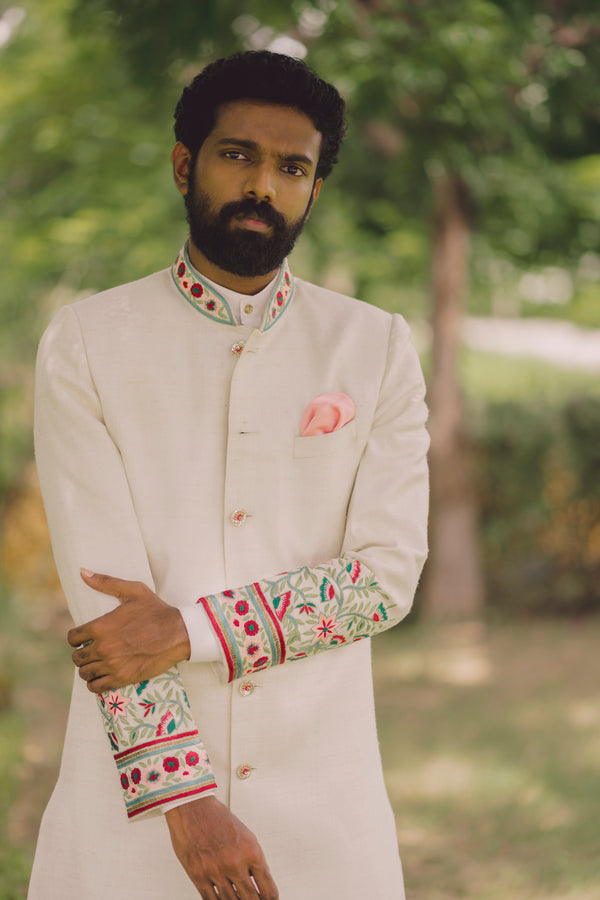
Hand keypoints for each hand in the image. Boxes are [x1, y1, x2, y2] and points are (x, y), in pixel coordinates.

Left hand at [67, 569, 190, 692]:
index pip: (73, 638)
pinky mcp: (122, 677)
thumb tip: (83, 572)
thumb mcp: (132, 591)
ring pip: (85, 673)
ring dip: (88, 669)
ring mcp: (112, 664)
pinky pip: (97, 687)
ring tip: (97, 664)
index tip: (83, 639)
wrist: (178, 633)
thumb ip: (106, 582)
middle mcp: (102, 647)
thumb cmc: (155, 610)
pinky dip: (95, 683)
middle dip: (82, 654)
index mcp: (101, 626)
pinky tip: (102, 677)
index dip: (76, 638)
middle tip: (92, 651)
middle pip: (77, 658)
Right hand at [166, 796, 278, 899]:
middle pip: (251, 899)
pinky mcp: (199, 876)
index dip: (271, 899)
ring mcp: (217, 871)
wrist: (193, 807)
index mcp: (251, 852)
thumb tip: (256, 880)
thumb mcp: (245, 836)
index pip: (268, 889)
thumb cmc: (218, 817)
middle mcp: (235, 863)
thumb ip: (252, 860)